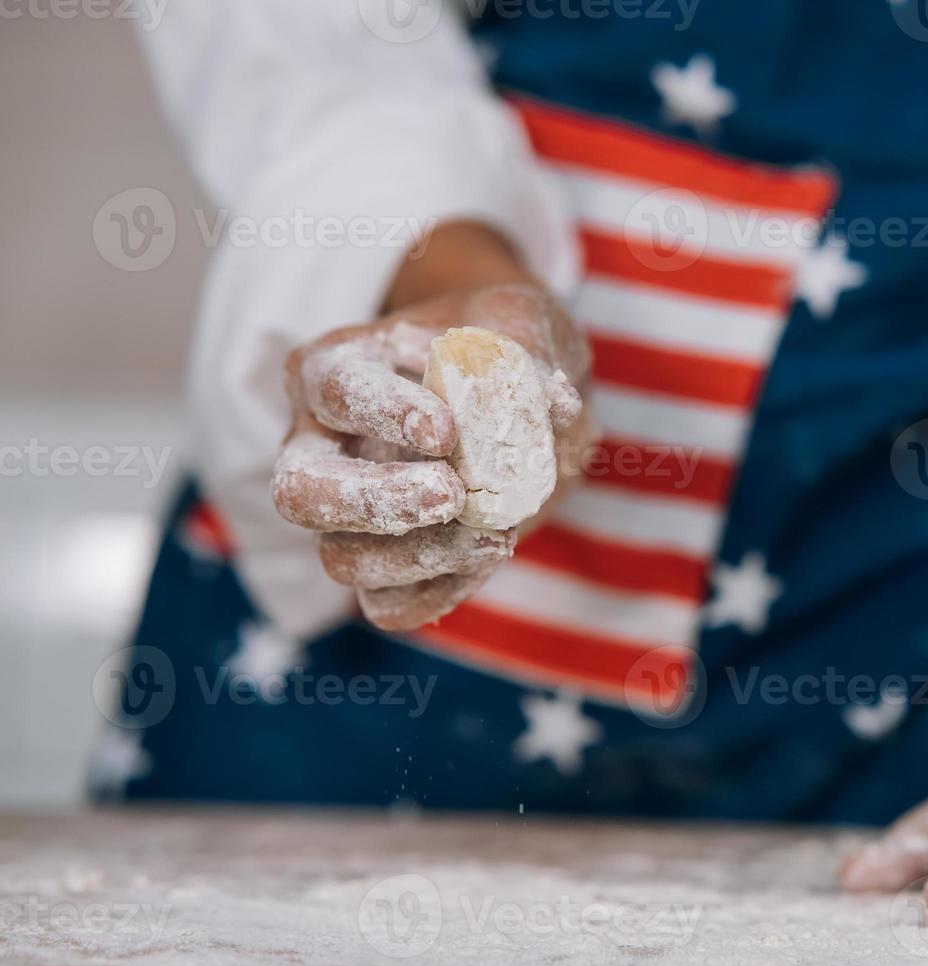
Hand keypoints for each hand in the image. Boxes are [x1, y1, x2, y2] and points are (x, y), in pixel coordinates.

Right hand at [270, 223, 592, 630]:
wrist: (519, 399)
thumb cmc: (502, 346)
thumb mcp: (520, 326)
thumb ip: (533, 356)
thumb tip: (555, 405)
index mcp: (335, 367)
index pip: (333, 389)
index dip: (382, 414)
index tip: (445, 431)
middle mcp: (320, 445)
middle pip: (299, 491)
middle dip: (374, 501)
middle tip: (451, 493)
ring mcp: (344, 515)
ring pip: (343, 559)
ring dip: (420, 555)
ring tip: (496, 532)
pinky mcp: (384, 566)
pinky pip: (390, 605)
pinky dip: (440, 592)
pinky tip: (490, 554)